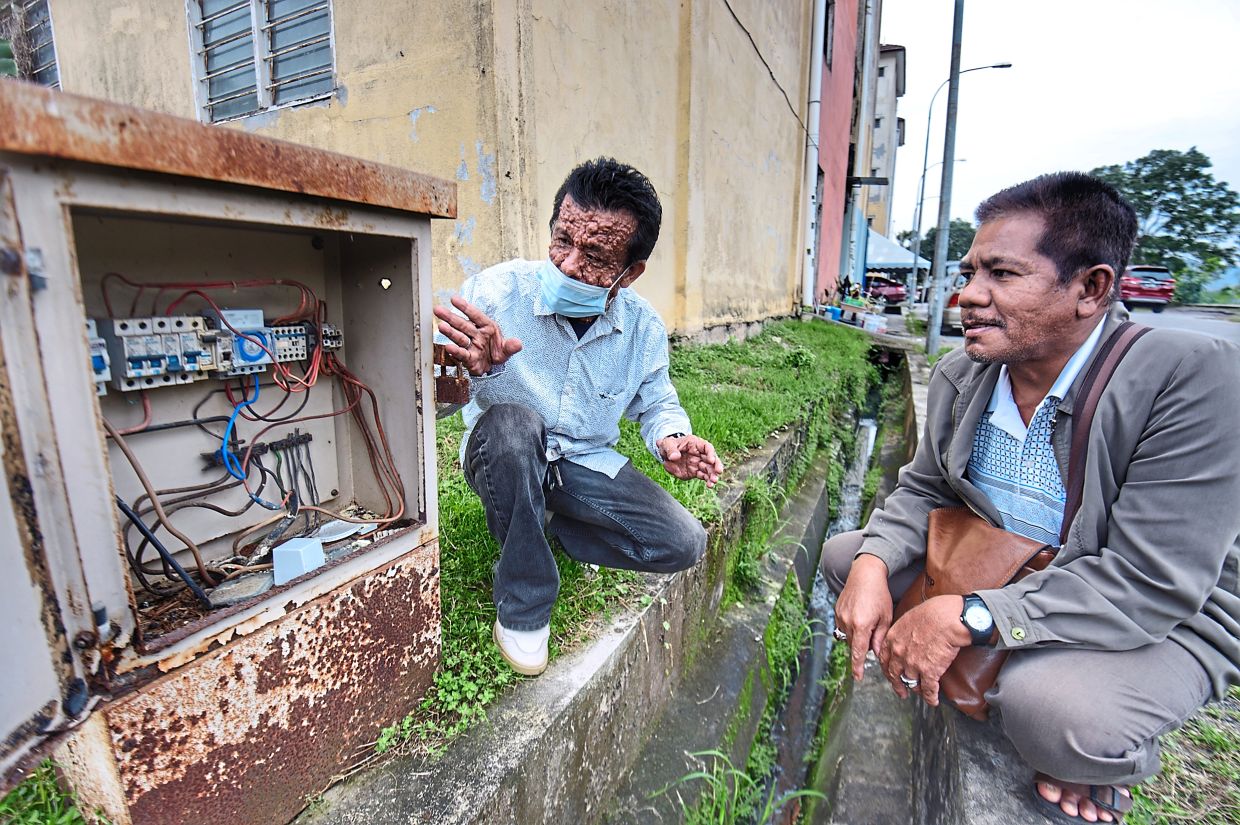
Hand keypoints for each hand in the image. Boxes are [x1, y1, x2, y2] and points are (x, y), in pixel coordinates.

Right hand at [433, 295, 522, 375]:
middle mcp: (476, 334)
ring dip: (450, 332)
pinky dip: (456, 351)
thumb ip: (511, 346)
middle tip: (438, 310)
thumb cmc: (497, 352)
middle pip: (462, 324)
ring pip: (459, 337)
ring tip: (441, 326)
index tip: (454, 299)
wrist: (493, 367)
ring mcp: (471, 345)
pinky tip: (448, 347)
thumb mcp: (507, 349)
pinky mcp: (468, 358)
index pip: (475, 315)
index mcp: (487, 327)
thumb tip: (518, 343)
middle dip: (450, 317)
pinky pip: (462, 353)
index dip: (465, 307)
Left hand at [657, 434, 723, 487]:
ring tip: (713, 481)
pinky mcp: (695, 472)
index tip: (711, 460)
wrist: (665, 454)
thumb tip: (674, 457)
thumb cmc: (668, 446)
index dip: (711, 453)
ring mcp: (698, 463)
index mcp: (695, 443)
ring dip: (713, 475)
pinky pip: (703, 476)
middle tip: (719, 472)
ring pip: (709, 469)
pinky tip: (709, 485)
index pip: (707, 447)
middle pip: (712, 459)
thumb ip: (670, 450)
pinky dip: (707, 480)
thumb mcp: (666, 444)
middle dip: (716, 465)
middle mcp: (700, 453)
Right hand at [834, 553, 892, 680]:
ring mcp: (840, 616)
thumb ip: (880, 638)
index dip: (857, 667)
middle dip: (863, 646)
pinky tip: (860, 616)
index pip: (858, 652)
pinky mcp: (836, 611)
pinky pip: (843, 627)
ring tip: (868, 621)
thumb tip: (876, 654)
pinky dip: (852, 627)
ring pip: (848, 637)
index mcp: (862, 625)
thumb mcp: (885, 617)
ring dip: (857, 636)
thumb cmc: (879, 594)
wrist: (864, 574)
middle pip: (853, 645)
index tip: (857, 677)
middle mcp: (848, 622)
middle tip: (874, 634)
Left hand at [878, 594, 969, 703]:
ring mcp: (913, 664)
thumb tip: (906, 636)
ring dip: (917, 689)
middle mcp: (899, 653)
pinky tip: (933, 701)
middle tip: (901, 691)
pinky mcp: (929, 672)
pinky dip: (931, 698)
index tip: (890, 674)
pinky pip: (928, 690)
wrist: (948, 619)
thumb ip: (904, 632)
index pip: (884, 659)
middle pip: (894, 674)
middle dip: (897, 685)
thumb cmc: (933, 613)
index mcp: (893, 639)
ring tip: (920, 692)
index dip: (887, 669)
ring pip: (911, 683)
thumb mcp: (909, 618)